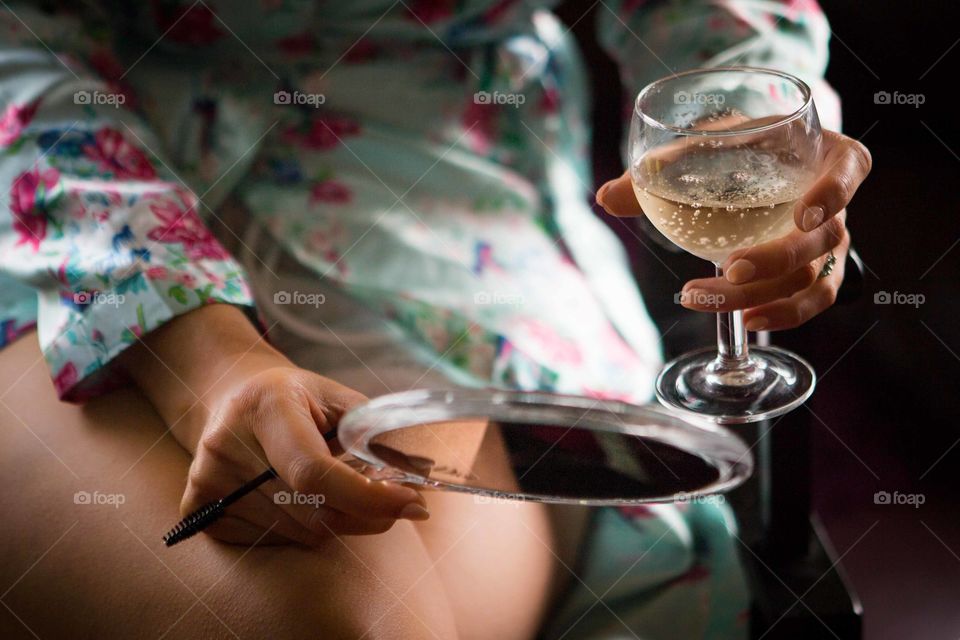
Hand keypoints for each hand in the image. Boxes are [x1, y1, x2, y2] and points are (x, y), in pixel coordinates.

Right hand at [120, 304, 428, 545]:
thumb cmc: (297, 398)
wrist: (232, 396)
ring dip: (334, 519)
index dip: (366, 496)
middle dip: (363, 511)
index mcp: (267, 405)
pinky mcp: (199, 506)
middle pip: (313, 511)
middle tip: (388, 499)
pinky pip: (271, 539)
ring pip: (300, 532)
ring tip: (330, 486)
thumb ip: (376, 432)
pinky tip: (296, 496)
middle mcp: (227, 443)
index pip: (314, 471)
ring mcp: (208, 478)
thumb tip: (423, 474)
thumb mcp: (337, 398)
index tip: (411, 503)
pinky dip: (302, 526)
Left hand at [597, 129, 871, 329]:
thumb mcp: (711, 144)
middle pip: (822, 239)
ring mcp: (832, 243)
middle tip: (730, 268)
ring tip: (707, 299)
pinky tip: (743, 321)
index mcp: (826, 156)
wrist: (758, 161)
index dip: (833, 193)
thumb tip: (606, 198)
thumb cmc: (742, 146)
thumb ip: (663, 168)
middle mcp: (838, 203)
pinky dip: (782, 315)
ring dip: (762, 294)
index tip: (804, 215)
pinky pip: (811, 301)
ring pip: (811, 278)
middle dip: (775, 259)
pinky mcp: (818, 273)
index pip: (849, 170)